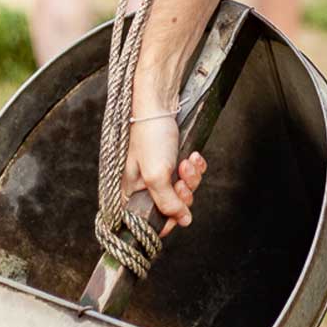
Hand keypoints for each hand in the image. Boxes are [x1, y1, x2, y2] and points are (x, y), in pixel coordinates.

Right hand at [124, 98, 209, 231]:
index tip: (177, 210)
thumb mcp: (156, 175)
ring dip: (190, 177)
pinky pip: (191, 176)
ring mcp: (161, 175)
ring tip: (186, 161)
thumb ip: (168, 203)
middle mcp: (145, 187)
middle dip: (183, 193)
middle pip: (172, 207)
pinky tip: (192, 155)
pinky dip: (195, 167)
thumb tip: (183, 221)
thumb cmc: (149, 137)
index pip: (149, 222)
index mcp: (131, 193)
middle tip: (181, 180)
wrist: (160, 105)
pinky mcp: (174, 163)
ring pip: (185, 191)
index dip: (167, 220)